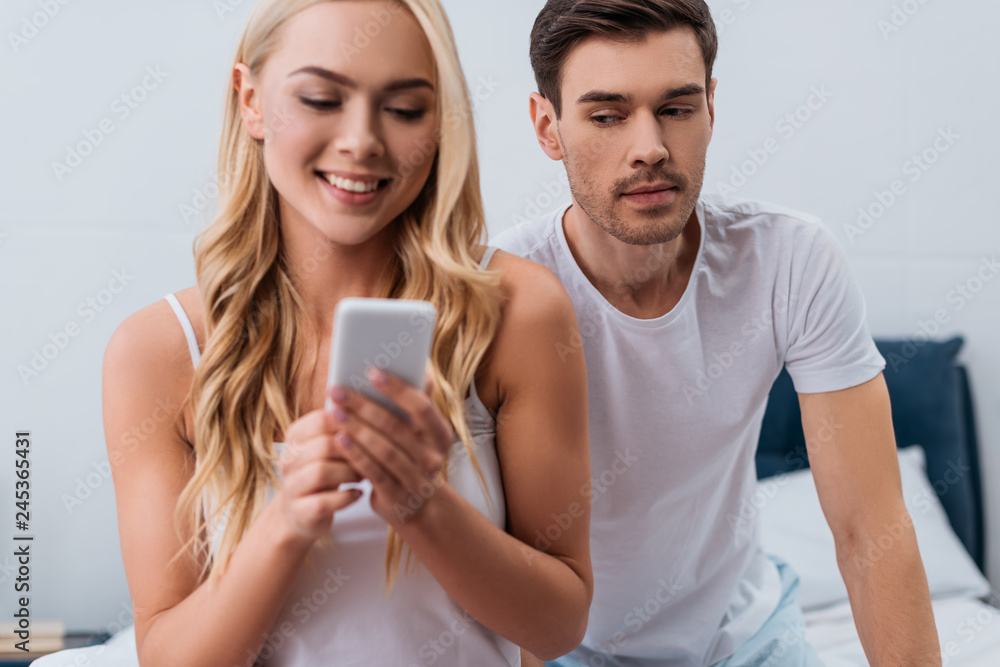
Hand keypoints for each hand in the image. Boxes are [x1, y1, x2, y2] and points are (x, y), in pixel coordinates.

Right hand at [274, 409, 363, 544]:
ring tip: (364, 474)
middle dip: (353, 450)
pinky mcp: (300, 512)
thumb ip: (346, 426)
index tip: (372, 428)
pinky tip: (358, 493)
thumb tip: (377, 405)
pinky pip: (324, 502)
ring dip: (349, 472)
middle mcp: (288, 459)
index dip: (350, 421)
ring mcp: (291, 486)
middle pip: (323, 445)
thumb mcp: (331, 445)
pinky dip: (345, 497)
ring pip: (321, 472)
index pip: (321, 419)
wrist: (303, 512)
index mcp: (295, 436)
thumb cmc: (326, 470)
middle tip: (373, 455)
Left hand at [326, 367, 455, 528]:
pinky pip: (373, 471)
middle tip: (337, 390)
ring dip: (355, 428)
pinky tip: (338, 439)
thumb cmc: (410, 455)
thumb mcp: (418, 431)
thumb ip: (416, 401)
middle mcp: (433, 457)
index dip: (397, 389)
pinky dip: (355, 454)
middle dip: (364, 406)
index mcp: (441, 435)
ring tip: (333, 412)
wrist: (416, 504)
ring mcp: (416, 480)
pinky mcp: (397, 497)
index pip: (421, 407)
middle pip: (396, 427)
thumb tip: (420, 366)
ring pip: (383, 449)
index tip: (371, 371)